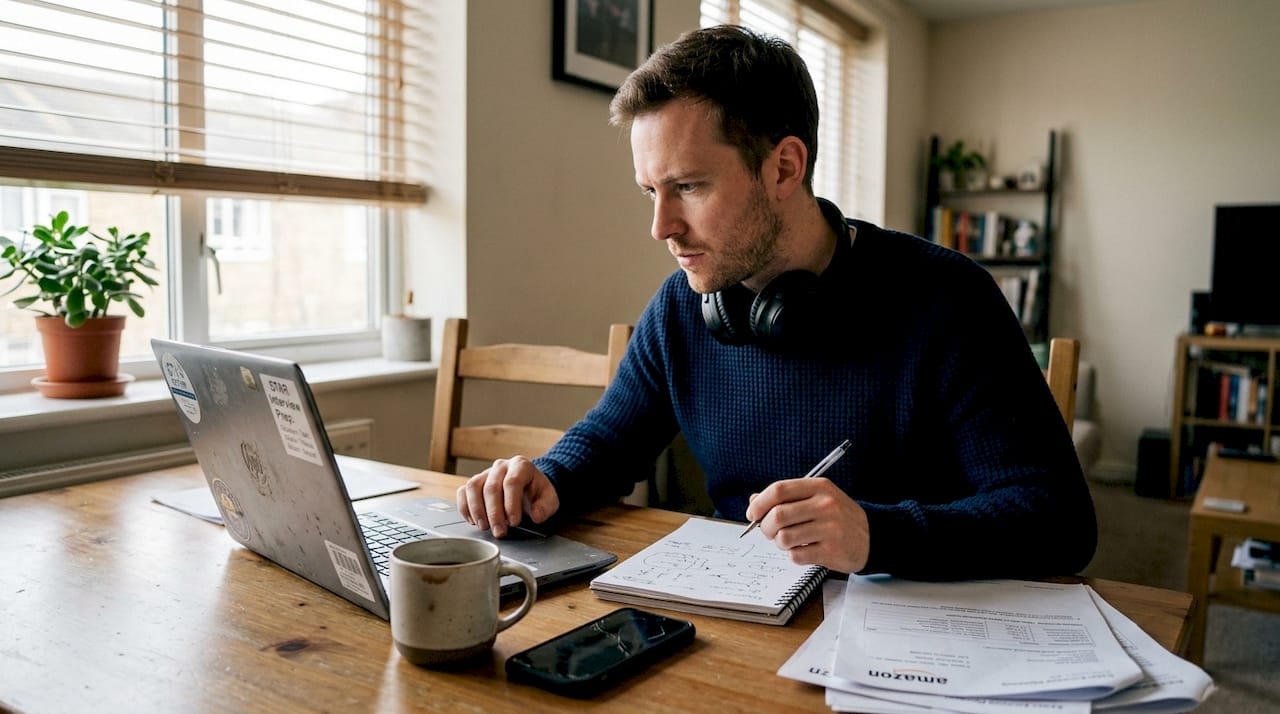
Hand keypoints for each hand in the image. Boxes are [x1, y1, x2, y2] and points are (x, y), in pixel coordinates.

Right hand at [456, 455, 559, 537]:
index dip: (511, 504)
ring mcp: (485, 473)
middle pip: (491, 487)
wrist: (528, 486)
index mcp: (521, 466)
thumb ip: (546, 507)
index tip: (514, 522)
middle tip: (499, 531)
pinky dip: (465, 508)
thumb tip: (536, 515)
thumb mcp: (549, 499)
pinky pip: (463, 492)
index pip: (512, 482)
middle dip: (494, 513)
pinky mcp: (475, 483)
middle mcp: (501, 466)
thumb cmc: (537, 492)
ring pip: (473, 486)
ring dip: (477, 510)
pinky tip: (474, 521)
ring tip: (485, 527)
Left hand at [744, 477, 869, 572]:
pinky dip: (794, 555)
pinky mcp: (831, 551)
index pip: (779, 490)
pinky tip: (805, 550)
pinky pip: (796, 555)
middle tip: (770, 532)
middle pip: (778, 515)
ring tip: (791, 541)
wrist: (872, 537)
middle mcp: (825, 505)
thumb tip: (754, 501)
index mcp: (819, 487)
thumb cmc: (838, 517)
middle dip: (766, 527)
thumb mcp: (817, 498)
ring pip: (784, 538)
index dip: (759, 503)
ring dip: (780, 543)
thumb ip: (787, 498)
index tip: (752, 514)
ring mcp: (830, 528)